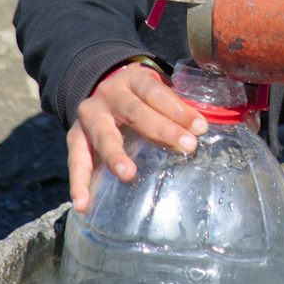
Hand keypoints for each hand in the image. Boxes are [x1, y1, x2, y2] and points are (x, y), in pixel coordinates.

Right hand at [66, 61, 208, 211]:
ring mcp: (90, 115)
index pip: (156, 91)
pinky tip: (83, 204)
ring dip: (116, 156)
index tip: (200, 127)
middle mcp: (109, 94)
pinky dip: (78, 183)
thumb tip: (207, 130)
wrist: (103, 94)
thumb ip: (178, 107)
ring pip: (103, 135)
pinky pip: (76, 161)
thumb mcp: (157, 93)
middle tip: (186, 147)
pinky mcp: (75, 138)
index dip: (178, 108)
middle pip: (135, 112)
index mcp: (133, 79)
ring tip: (128, 174)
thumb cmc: (142, 99)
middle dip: (161, 130)